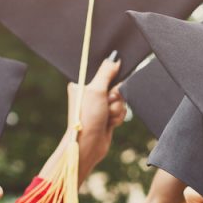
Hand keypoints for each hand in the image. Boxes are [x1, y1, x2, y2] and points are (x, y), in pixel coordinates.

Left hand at [40, 55, 126, 183]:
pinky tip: (110, 123)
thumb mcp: (96, 90)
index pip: (103, 72)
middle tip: (106, 104)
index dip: (110, 79)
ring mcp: (99, 106)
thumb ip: (106, 72)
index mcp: (82, 84)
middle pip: (115, 86)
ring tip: (106, 117)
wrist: (88, 145)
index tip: (111, 85)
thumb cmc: (87, 118)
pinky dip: (118, 117)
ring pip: (120, 100)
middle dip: (115, 97)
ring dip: (117, 109)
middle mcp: (90, 94)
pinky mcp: (106, 116)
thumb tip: (115, 58)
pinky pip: (121, 110)